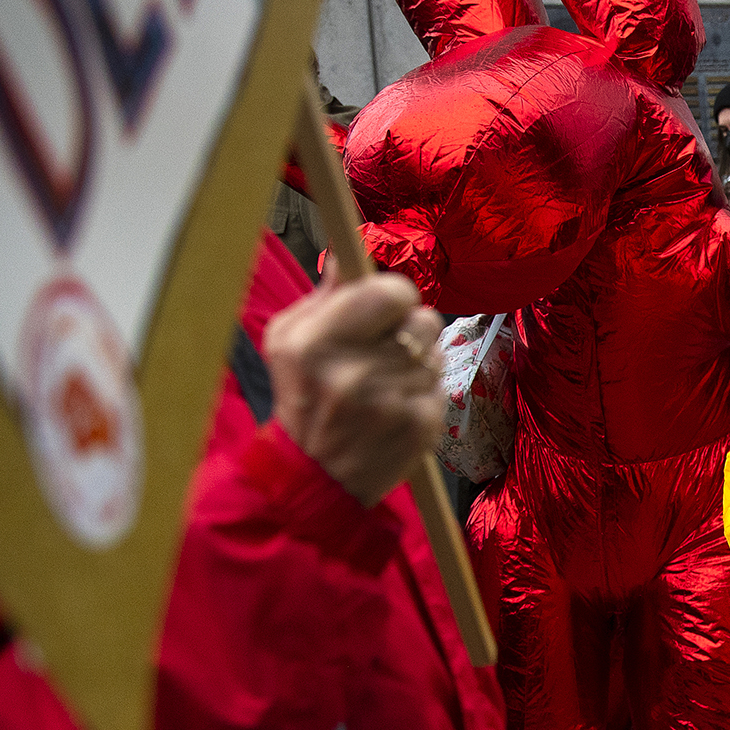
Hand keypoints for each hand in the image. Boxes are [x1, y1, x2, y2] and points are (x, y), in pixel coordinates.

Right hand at [264, 253, 442, 505]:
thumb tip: (347, 253)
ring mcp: (392, 403)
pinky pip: (441, 386)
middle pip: (423, 321)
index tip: (385, 308)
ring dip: (418, 362)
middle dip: (409, 330)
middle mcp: (355, 373)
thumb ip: (323, 296)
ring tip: (386, 382)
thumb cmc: (302, 397)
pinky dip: (423, 392)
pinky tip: (396, 407)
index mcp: (317, 343)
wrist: (316, 475)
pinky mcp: (420, 427)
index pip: (391, 292)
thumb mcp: (288, 341)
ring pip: (436, 353)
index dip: (394, 296)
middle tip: (385, 350)